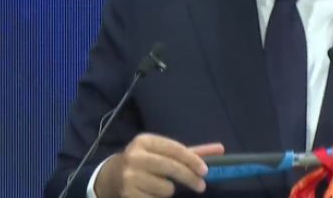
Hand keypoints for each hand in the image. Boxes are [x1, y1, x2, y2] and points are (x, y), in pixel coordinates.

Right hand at [95, 133, 224, 197]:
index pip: (174, 149)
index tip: (205, 171)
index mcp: (144, 141)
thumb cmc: (146, 162)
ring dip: (169, 189)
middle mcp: (135, 156)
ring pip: (166, 188)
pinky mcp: (128, 194)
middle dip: (189, 177)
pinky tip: (149, 192)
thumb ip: (191, 152)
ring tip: (159, 185)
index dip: (192, 160)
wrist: (111, 177)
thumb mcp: (163, 152)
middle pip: (171, 168)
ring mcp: (129, 177)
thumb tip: (220, 149)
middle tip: (201, 185)